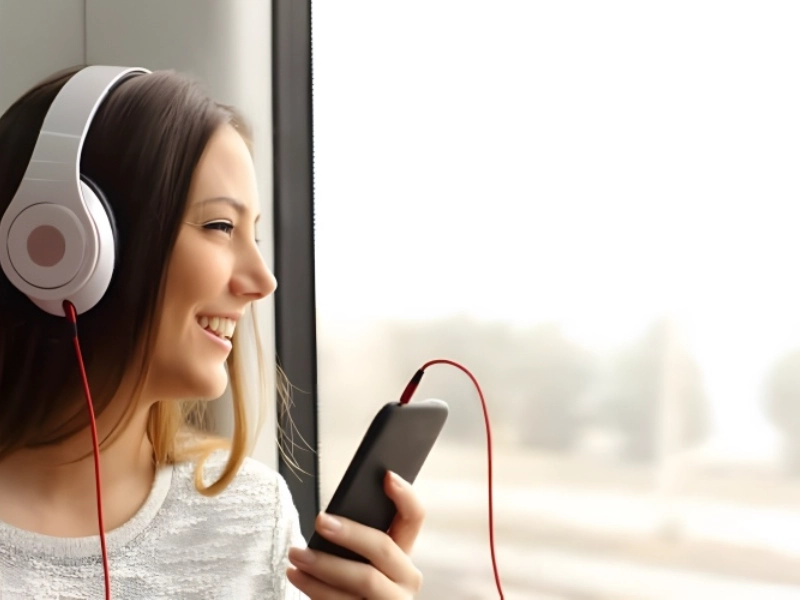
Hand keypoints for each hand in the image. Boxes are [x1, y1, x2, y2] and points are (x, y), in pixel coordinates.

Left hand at [286, 471, 424, 598]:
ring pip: (364, 579)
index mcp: (404, 556)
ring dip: (324, 564)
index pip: (413, 518)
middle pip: (383, 547)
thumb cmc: (350, 589)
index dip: (405, 496)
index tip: (387, 475)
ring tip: (296, 553)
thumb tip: (331, 517)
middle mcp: (406, 580)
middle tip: (320, 520)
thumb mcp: (360, 564)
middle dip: (350, 533)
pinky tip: (296, 575)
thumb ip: (356, 541)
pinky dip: (315, 588)